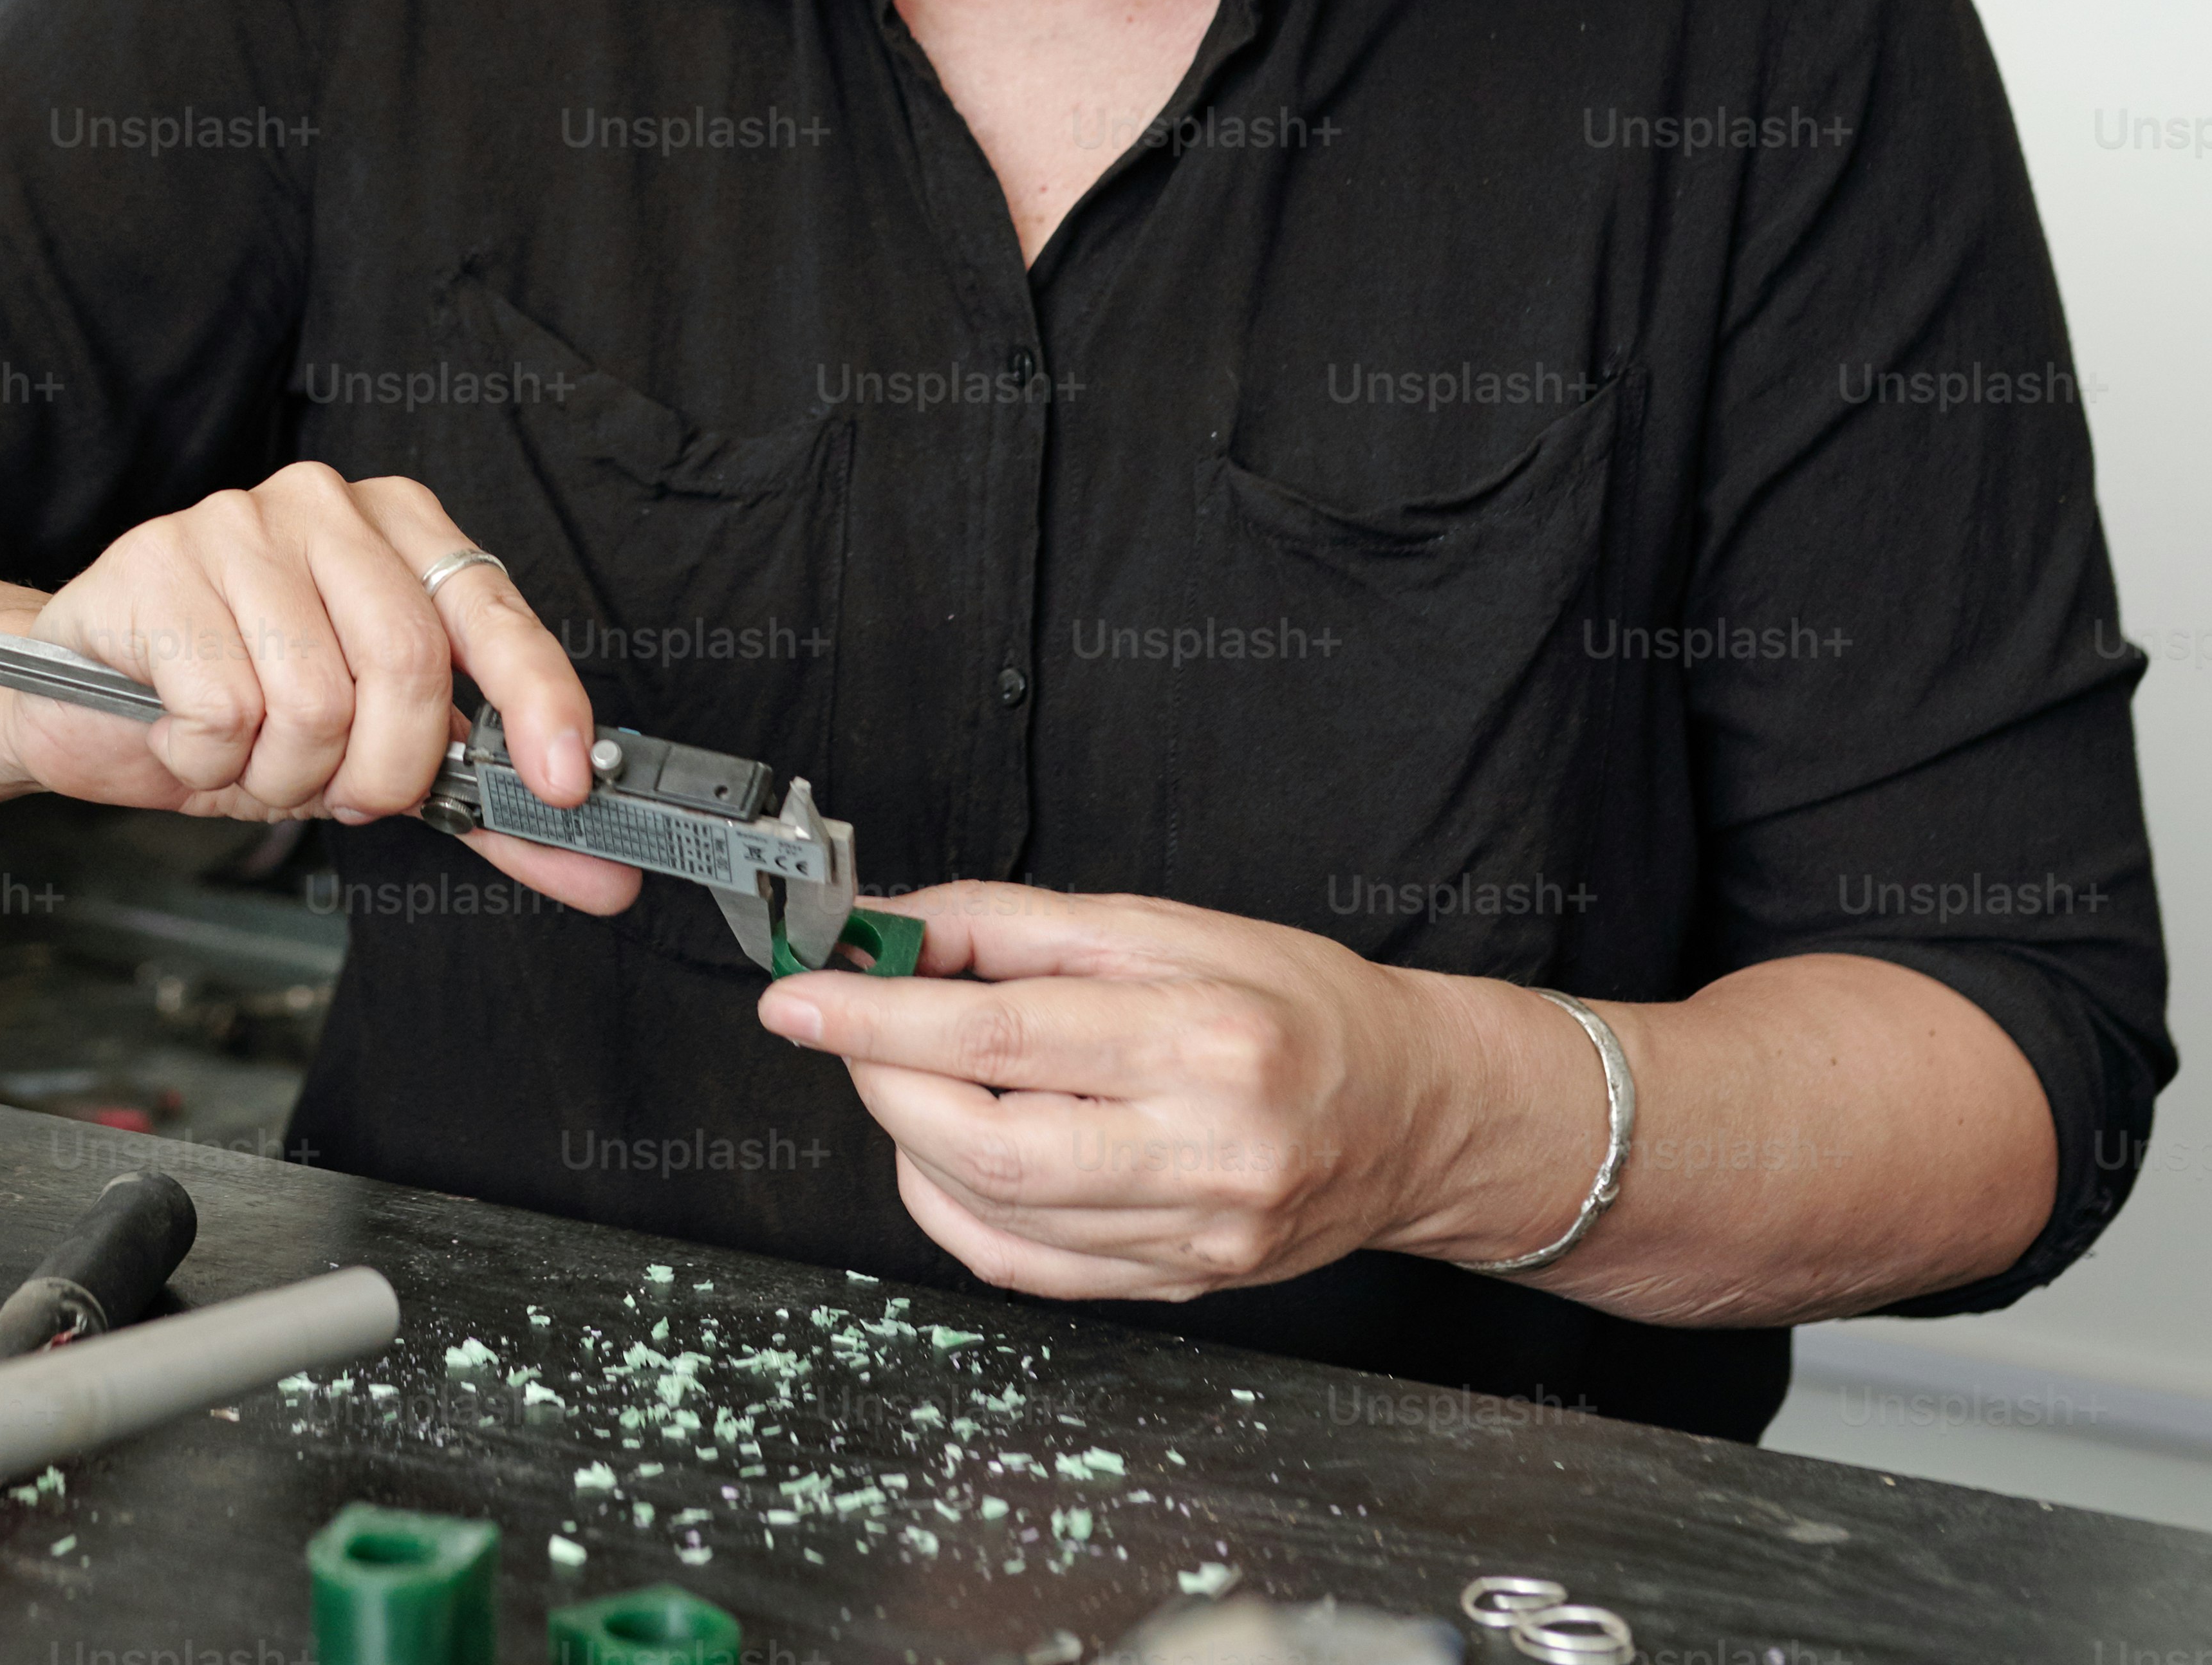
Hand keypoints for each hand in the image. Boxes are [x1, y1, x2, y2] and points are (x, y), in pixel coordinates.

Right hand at [0, 463, 636, 916]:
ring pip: (313, 703)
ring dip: (279, 775)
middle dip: (378, 771)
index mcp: (399, 527)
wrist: (74, 699)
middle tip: (334, 787)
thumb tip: (602, 869)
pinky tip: (182, 733)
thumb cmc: (234, 709)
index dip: (539, 700)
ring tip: (244, 753)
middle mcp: (325, 505)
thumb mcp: (370, 757)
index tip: (562, 785)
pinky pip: (225, 712)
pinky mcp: (155, 564)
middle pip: (406, 668)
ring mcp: (234, 522)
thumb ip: (482, 806)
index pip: (492, 612)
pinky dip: (208, 763)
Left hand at [754, 884, 1547, 1298]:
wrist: (1415, 1112)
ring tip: (911, 1071)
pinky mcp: (1174, 1286)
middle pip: (982, 1139)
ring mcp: (1188, 1237)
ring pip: (989, 1209)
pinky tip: (952, 1149)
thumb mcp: (1161, 926)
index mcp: (1200, 1041)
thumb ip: (1012, 925)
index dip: (877, 1016)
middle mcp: (1199, 1153)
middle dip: (880, 1079)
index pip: (999, 1033)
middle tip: (848, 1026)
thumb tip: (890, 925)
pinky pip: (1020, 1266)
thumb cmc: (1298, 1004)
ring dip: (910, 1136)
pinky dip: (953, 1205)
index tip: (796, 996)